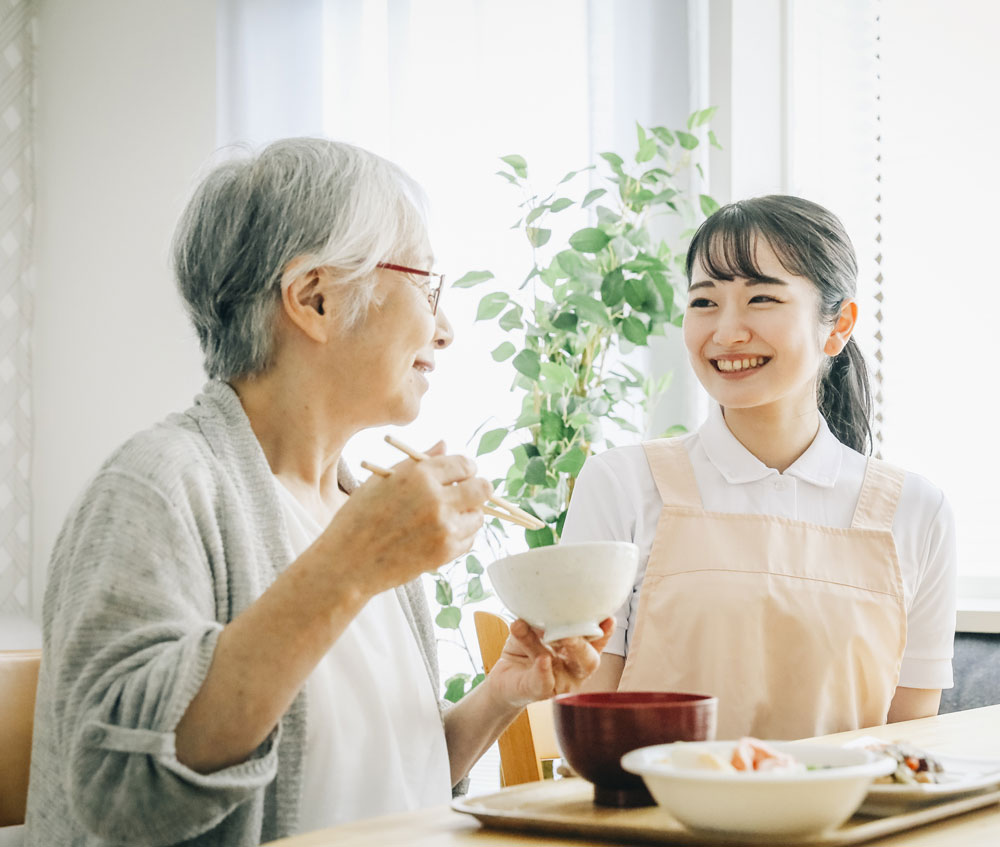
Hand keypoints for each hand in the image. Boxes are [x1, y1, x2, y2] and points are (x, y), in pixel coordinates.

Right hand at [322, 442, 491, 596]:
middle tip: (464, 495)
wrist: (348, 562)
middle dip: (477, 489)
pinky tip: (439, 535)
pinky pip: (469, 540)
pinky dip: (460, 537)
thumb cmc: (360, 517)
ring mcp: (443, 527)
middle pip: (482, 488)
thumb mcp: (383, 480)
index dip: (466, 469)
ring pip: (478, 516)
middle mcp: (436, 498)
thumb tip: (445, 445)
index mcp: (419, 475)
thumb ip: (418, 461)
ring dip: (468, 515)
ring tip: (445, 518)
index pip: (465, 464)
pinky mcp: (445, 552)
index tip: (461, 475)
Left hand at [483, 617, 614, 709]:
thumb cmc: (524, 649)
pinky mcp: (539, 691)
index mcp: (577, 650)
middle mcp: (574, 668)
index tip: (609, 618)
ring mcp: (560, 682)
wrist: (502, 677)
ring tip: (547, 635)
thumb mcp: (533, 629)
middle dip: (583, 644)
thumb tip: (543, 604)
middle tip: (572, 630)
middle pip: (589, 659)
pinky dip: (544, 671)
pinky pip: (544, 683)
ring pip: (562, 665)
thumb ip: (541, 620)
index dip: (605, 632)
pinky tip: (542, 660)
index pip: (596, 641)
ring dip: (552, 647)